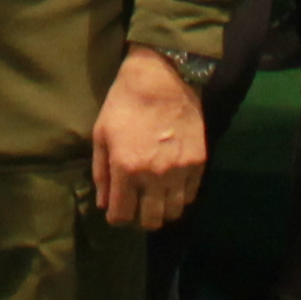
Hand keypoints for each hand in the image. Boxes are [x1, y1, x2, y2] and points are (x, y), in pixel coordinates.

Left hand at [88, 49, 207, 229]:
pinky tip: (171, 185)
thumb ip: (101, 172)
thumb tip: (104, 203)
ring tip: (156, 198)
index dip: (116, 217)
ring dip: (162, 210)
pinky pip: (190, 195)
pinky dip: (180, 196)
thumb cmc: (125, 103)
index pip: (121, 215)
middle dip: (140, 219)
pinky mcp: (198, 163)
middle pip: (150, 221)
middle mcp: (154, 176)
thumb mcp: (102, 134)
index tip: (117, 209)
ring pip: (173, 213)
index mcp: (126, 169)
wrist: (163, 78)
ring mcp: (179, 171)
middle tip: (137, 206)